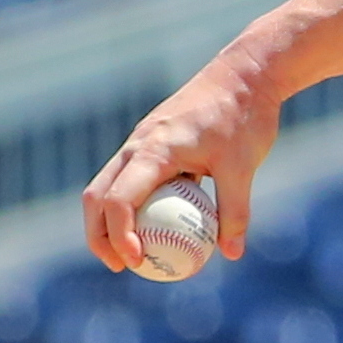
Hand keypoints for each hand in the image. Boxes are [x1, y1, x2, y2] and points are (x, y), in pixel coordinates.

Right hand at [82, 50, 281, 271]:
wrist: (244, 76)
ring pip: (106, 186)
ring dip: (107, 221)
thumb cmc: (244, 118)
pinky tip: (151, 228)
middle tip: (119, 267)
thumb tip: (231, 254)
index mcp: (154, 150)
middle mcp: (137, 145)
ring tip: (127, 255)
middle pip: (97, 195)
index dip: (120, 235)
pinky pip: (128, 179)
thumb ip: (235, 211)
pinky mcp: (150, 142)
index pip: (120, 199)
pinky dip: (128, 205)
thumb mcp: (244, 167)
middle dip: (98, 234)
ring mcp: (140, 142)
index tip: (137, 262)